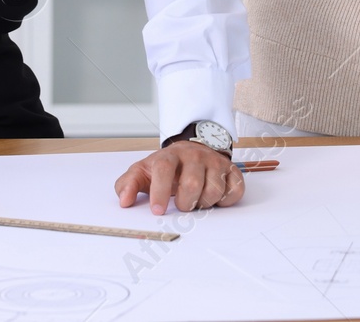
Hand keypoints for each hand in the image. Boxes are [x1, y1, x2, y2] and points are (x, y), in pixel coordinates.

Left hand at [114, 141, 243, 214]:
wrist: (192, 149)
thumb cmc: (167, 167)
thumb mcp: (143, 172)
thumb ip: (128, 184)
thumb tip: (124, 202)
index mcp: (169, 156)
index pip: (164, 170)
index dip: (160, 191)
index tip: (157, 210)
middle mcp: (194, 156)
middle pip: (192, 183)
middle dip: (185, 203)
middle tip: (182, 205)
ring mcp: (215, 162)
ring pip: (214, 190)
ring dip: (204, 203)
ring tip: (197, 200)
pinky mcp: (232, 170)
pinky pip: (235, 190)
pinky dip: (226, 200)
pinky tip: (215, 197)